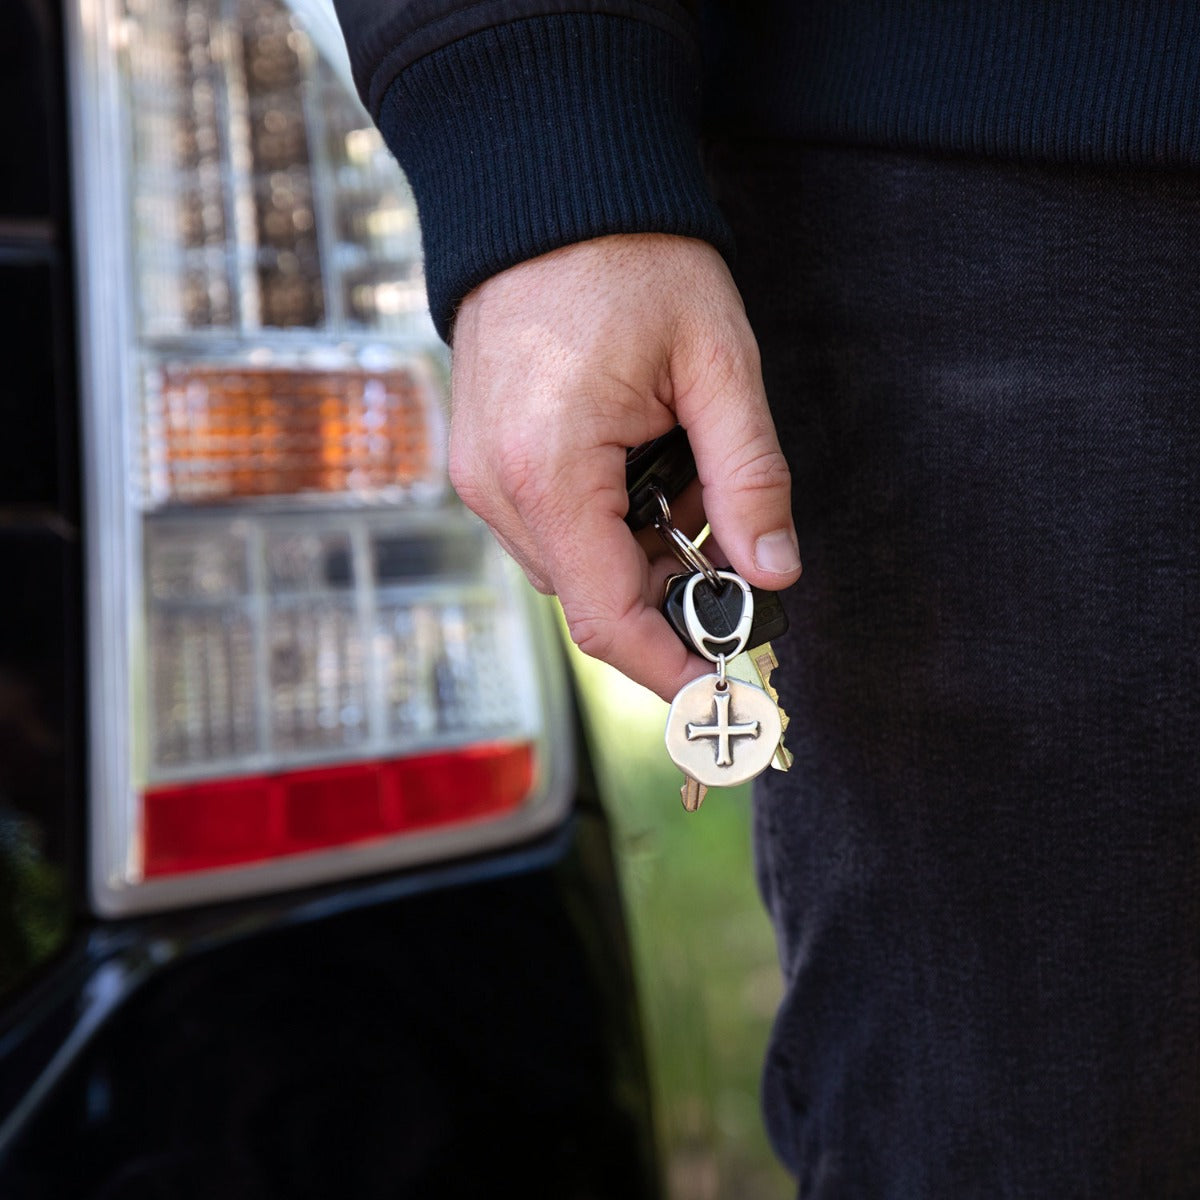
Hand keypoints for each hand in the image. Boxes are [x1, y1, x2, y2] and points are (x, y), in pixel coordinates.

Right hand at [449, 233, 800, 700]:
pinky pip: (551, 530)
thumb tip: (773, 574)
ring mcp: (480, 476)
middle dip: (669, 591)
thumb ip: (751, 479)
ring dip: (639, 553)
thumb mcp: (717, 365)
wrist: (548, 193)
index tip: (722, 696)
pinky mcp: (484, 461)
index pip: (609, 619)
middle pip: (593, 599)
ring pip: (574, 568)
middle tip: (727, 529)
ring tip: (681, 469)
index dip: (671, 671)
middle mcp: (497, 488)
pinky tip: (640, 463)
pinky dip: (606, 524)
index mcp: (550, 470)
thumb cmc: (632, 261)